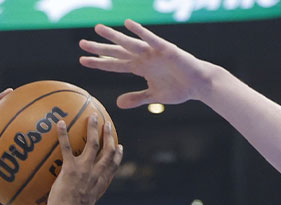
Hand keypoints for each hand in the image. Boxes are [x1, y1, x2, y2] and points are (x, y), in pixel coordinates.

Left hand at [45, 113, 120, 204]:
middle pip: (107, 151)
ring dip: (94, 128)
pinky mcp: (70, 169)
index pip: (112, 167)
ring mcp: (84, 170)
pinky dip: (63, 134)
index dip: (117, 155)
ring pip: (93, 144)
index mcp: (100, 185)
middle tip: (108, 125)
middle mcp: (96, 175)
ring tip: (93, 116)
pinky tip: (60, 123)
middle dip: (109, 136)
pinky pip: (66, 147)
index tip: (119, 146)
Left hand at [79, 20, 220, 108]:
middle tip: (81, 43)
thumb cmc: (179, 88)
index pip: (115, 65)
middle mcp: (143, 57)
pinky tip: (128, 24)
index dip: (99, 63)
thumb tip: (118, 103)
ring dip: (114, 36)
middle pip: (117, 52)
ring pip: (129, 43)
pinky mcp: (165, 49)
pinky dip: (140, 32)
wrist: (199, 85)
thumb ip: (137, 98)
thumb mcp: (153, 97)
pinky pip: (150, 39)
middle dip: (99, 48)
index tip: (82, 61)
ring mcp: (153, 52)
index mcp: (140, 67)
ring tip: (98, 29)